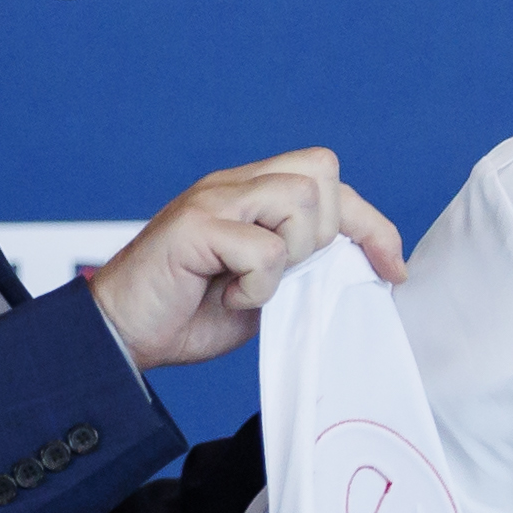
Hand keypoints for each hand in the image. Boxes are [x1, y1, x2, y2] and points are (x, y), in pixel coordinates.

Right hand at [88, 147, 405, 370]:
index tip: (391, 270)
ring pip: (299, 201)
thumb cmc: (187, 314)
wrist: (121, 337)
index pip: (330, 182)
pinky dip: (258, 286)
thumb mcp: (263, 286)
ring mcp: (212, 201)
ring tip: (253, 285)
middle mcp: (232, 185)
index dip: (371, 224)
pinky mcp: (193, 226)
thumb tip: (359, 262)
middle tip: (289, 276)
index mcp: (251, 194)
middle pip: (321, 174)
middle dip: (324, 235)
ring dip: (290, 257)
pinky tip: (229, 298)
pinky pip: (263, 249)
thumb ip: (301, 263)